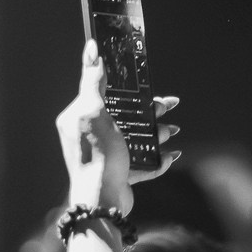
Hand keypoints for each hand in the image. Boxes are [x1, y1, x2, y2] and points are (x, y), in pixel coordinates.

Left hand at [56, 41, 180, 214]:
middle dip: (149, 110)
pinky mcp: (117, 174)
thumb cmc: (96, 157)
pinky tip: (170, 156)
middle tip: (169, 104)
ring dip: (155, 133)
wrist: (101, 202)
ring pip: (134, 137)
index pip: (101, 91)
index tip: (143, 77)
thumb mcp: (92, 112)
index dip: (124, 83)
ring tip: (172, 130)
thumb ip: (92, 82)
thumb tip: (91, 50)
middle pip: (123, 115)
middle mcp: (89, 136)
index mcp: (78, 118)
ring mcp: (104, 155)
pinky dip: (156, 160)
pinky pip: (140, 164)